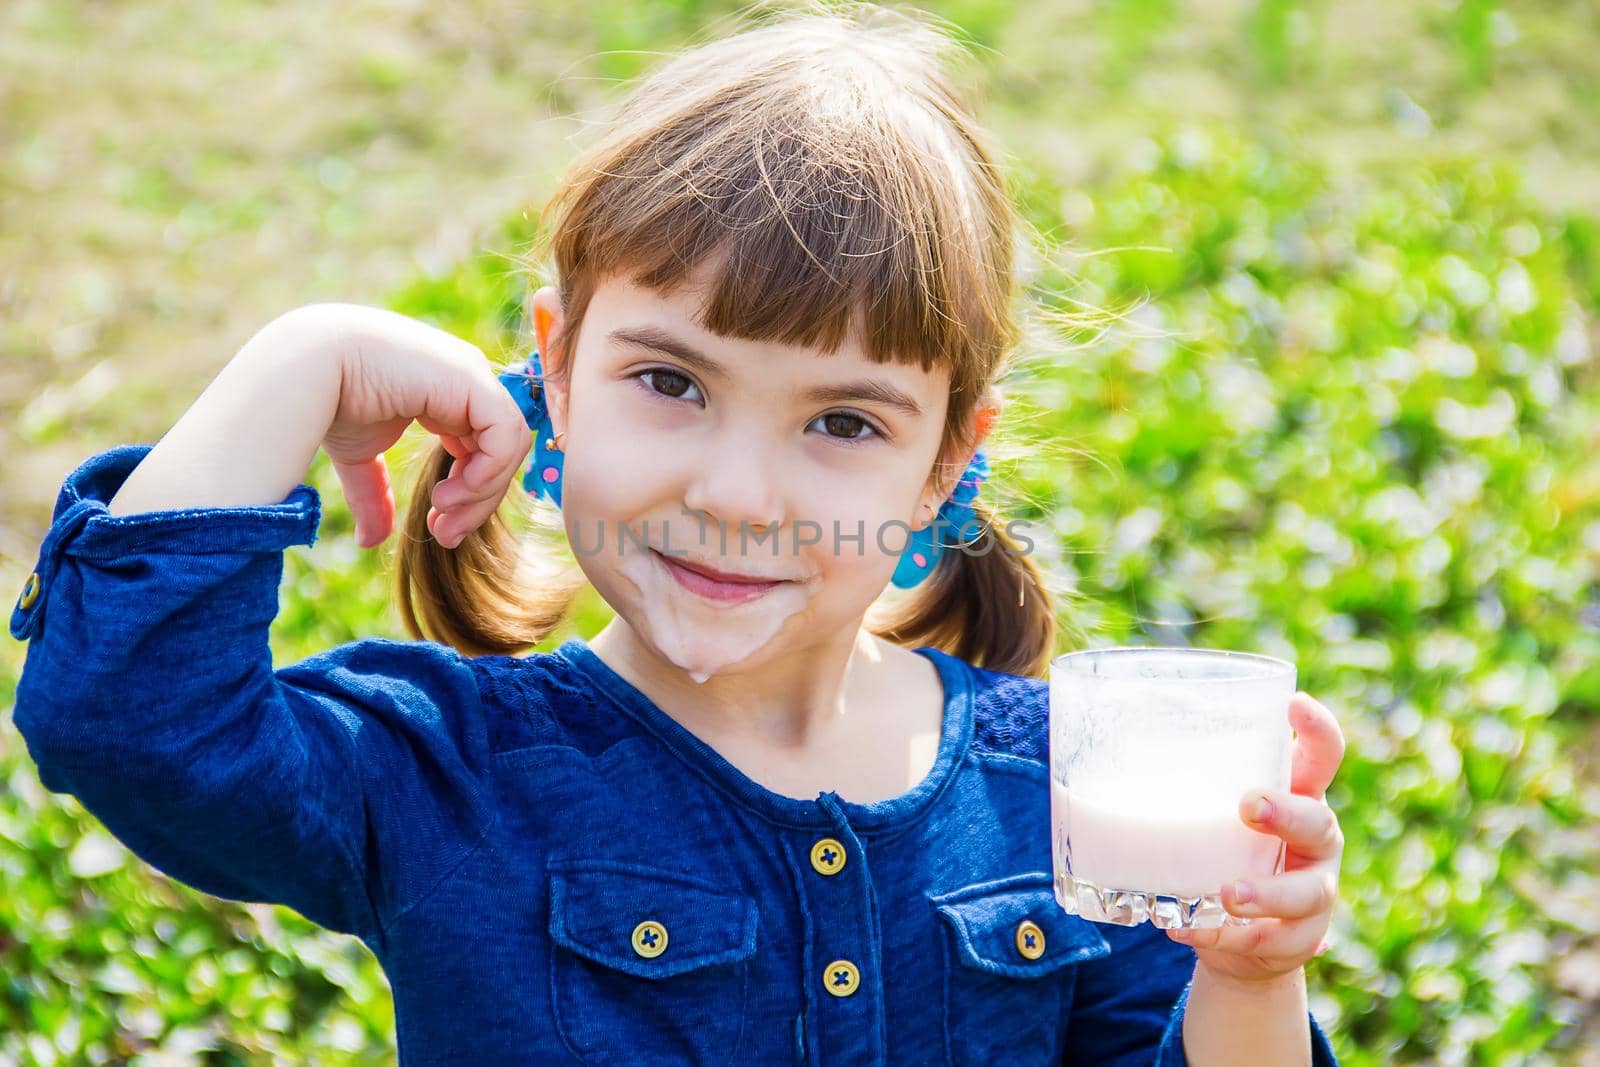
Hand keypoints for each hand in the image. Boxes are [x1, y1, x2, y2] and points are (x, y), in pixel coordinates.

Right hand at [303, 303, 530, 548]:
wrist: (308, 367)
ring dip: (482, 491)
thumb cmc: (328, 398)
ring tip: (442, 510)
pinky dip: (488, 471)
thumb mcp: (360, 457)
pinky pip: (504, 435)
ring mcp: (472, 377)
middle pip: (500, 453)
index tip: (438, 528)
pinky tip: (454, 491)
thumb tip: (370, 540)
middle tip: (445, 535)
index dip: (469, 495)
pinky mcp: (472, 379)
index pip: (483, 451)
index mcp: (447, 396)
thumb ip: (374, 494)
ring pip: (508, 447)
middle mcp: (467, 384)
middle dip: (478, 502)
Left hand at [1165, 691, 1345, 985]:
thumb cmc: (1220, 853)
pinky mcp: (1300, 939)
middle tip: (1247, 806)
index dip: (1316, 730)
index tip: (1294, 704)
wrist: (1242, 940)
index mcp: (1295, 797)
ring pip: (1307, 892)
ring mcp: (1314, 891)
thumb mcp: (1205, 813)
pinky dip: (1232, 938)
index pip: (1319, 756)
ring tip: (1226, 893)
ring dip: (1266, 892)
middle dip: (1285, 812)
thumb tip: (1080, 756)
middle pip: (1317, 820)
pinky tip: (1193, 931)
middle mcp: (1315, 841)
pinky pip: (1274, 941)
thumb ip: (1172, 785)